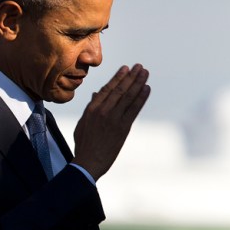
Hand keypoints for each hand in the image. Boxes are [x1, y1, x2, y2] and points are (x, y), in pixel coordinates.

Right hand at [72, 64, 150, 179]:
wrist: (88, 163)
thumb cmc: (84, 145)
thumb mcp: (82, 124)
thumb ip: (90, 108)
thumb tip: (96, 94)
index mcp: (92, 109)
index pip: (107, 88)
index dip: (118, 77)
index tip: (126, 68)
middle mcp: (103, 110)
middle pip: (120, 89)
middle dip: (131, 76)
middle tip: (139, 67)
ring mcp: (113, 118)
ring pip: (128, 96)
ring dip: (138, 83)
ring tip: (145, 73)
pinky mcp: (123, 127)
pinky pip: (134, 109)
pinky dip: (142, 98)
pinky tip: (147, 89)